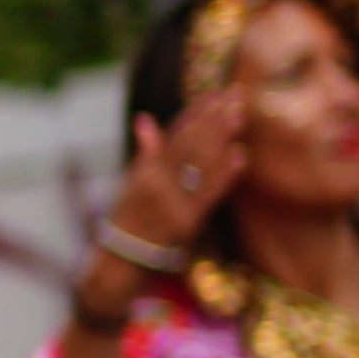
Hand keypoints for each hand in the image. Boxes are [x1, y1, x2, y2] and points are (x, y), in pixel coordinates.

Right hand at [103, 81, 252, 267]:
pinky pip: (210, 194)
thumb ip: (144, 153)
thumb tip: (145, 120)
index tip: (213, 93)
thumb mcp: (130, 185)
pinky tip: (240, 154)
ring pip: (201, 163)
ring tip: (240, 114)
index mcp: (145, 171)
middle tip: (236, 94)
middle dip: (214, 117)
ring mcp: (173, 202)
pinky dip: (225, 174)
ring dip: (222, 137)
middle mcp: (157, 183)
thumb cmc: (126, 223)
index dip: (194, 113)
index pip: (174, 136)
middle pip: (191, 144)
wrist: (117, 264)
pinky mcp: (187, 223)